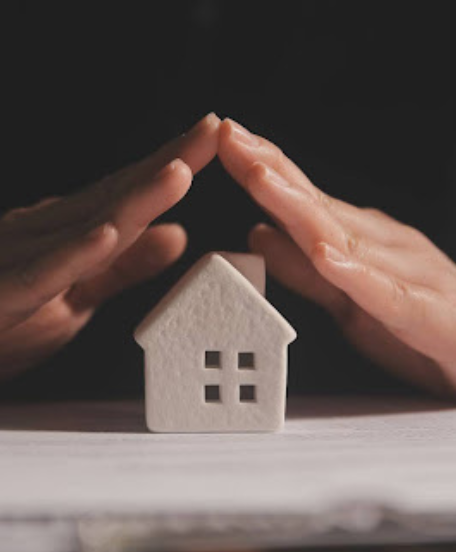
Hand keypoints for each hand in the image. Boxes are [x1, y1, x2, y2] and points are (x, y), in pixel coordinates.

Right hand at [0, 113, 219, 385]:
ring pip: (86, 225)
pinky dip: (75, 254)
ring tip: (178, 170)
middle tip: (211, 130)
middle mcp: (45, 231)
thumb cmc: (6, 318)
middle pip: (115, 195)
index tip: (212, 137)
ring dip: (133, 197)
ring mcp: (20, 257)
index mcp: (67, 230)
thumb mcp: (80, 293)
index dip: (172, 165)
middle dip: (166, 162)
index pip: (127, 193)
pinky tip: (107, 235)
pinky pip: (41, 274)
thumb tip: (178, 235)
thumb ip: (126, 266)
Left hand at [218, 118, 455, 395]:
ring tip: (260, 178)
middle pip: (315, 203)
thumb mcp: (345, 296)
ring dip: (298, 206)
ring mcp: (402, 273)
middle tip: (229, 135)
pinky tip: (324, 255)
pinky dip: (352, 273)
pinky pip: (382, 293)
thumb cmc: (415, 323)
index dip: (263, 167)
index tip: (224, 139)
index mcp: (358, 239)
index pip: (303, 197)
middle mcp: (379, 245)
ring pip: (343, 236)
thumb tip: (257, 233)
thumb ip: (301, 269)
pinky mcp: (420, 313)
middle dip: (270, 167)